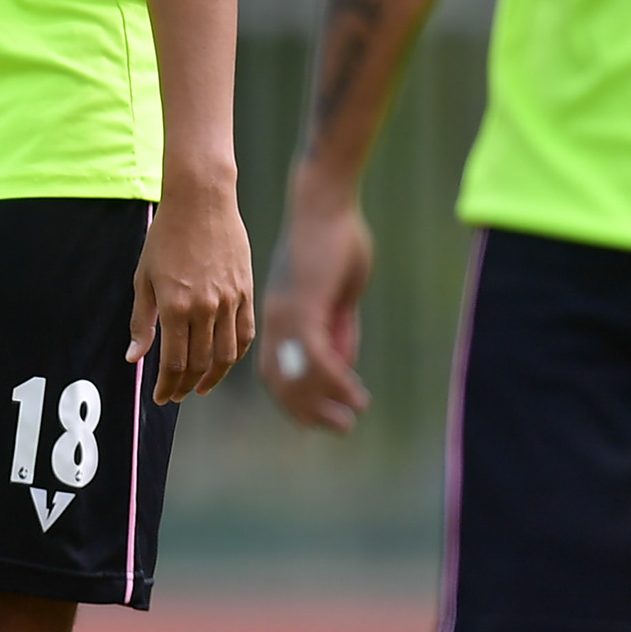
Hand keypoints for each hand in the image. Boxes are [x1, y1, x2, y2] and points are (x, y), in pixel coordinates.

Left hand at [130, 172, 254, 401]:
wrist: (201, 201)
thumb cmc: (166, 237)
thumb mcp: (143, 278)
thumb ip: (141, 321)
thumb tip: (134, 357)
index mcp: (175, 306)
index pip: (174, 362)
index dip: (167, 385)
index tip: (160, 396)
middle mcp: (206, 307)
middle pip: (200, 364)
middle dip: (186, 386)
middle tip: (176, 395)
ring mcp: (230, 300)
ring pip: (226, 355)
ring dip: (212, 377)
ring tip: (200, 386)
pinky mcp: (247, 291)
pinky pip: (245, 333)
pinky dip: (235, 354)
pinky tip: (223, 361)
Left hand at [256, 175, 372, 431]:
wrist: (325, 203)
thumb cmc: (332, 241)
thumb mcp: (335, 294)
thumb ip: (337, 328)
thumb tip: (341, 362)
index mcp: (278, 316)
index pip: (274, 370)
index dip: (291, 398)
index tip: (313, 420)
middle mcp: (276, 319)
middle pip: (281, 379)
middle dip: (307, 409)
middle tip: (337, 428)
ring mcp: (288, 313)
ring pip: (298, 372)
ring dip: (322, 402)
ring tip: (348, 420)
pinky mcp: (306, 305)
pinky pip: (317, 355)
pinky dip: (335, 380)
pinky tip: (356, 394)